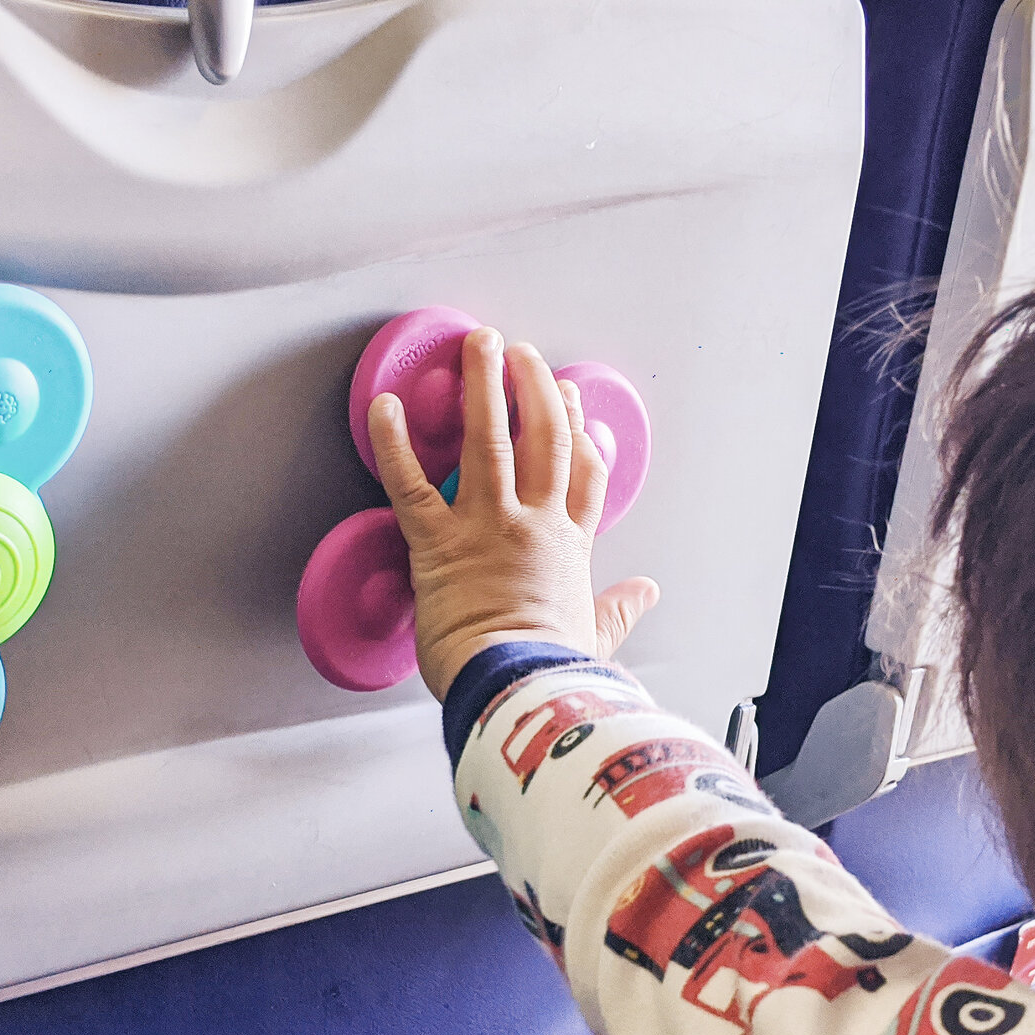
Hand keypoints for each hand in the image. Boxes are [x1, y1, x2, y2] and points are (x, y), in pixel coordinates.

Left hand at [369, 326, 659, 698]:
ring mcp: (487, 527)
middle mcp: (534, 523)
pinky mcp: (438, 543)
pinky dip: (394, 443)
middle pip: (544, 437)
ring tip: (478, 343)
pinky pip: (411, 483)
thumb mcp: (594, 637)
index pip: (582, 471)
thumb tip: (647, 592)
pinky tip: (386, 406)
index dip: (579, 428)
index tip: (572, 398)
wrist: (517, 692)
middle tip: (521, 351)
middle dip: (535, 386)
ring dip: (483, 385)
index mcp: (570, 546)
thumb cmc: (551, 673)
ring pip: (488, 438)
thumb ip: (618, 608)